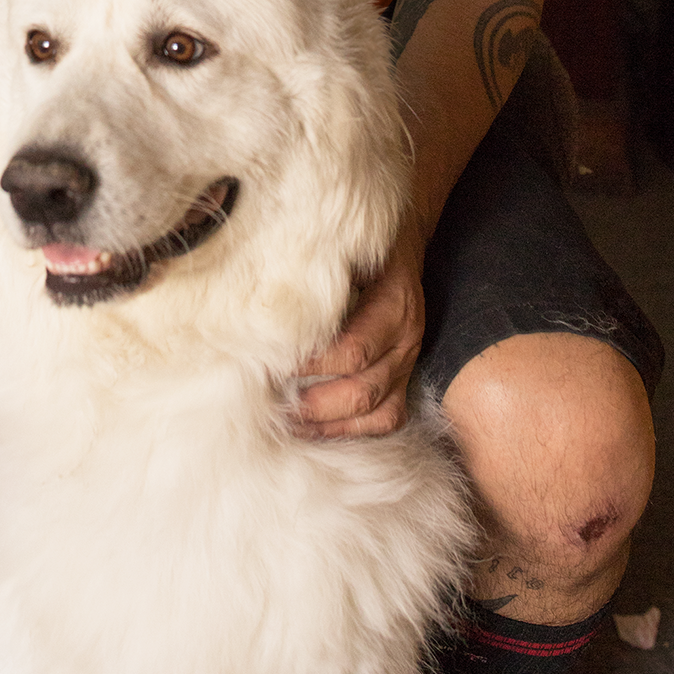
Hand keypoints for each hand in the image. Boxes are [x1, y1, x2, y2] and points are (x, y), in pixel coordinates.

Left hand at [295, 219, 426, 438]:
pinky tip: (318, 428)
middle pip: (363, 389)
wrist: (402, 243)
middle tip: (273, 404)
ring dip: (330, 423)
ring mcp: (406, 363)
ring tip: (289, 422)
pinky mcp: (403, 379)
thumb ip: (317, 274)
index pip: (354, 351)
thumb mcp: (346, 250)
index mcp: (393, 305)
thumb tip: (267, 298)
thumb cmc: (364, 247)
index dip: (313, 364)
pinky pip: (388, 418)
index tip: (274, 364)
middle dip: (315, 404)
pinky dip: (354, 430)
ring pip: (377, 411)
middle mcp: (404, 340)